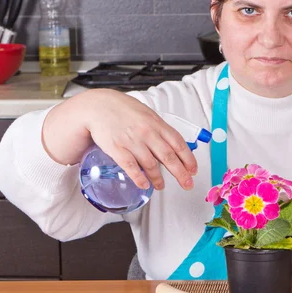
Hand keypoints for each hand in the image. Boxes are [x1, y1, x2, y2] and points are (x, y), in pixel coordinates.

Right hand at [43, 88, 197, 190]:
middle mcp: (147, 133)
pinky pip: (131, 167)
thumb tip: (174, 145)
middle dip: (180, 173)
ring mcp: (132, 141)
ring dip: (158, 179)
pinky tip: (144, 185)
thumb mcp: (147, 114)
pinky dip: (139, 178)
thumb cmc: (123, 110)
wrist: (98, 106)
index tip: (193, 170)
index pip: (178, 143)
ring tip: (161, 186)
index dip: (188, 159)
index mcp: (157, 123)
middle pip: (169, 157)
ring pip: (151, 165)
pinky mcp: (117, 148)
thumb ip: (160, 129)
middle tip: (187, 184)